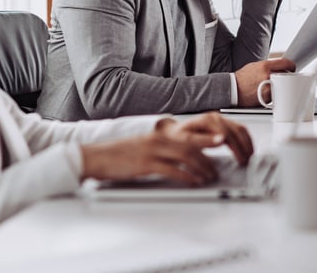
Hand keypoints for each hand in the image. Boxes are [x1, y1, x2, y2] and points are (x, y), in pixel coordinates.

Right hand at [79, 114, 236, 184]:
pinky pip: (172, 170)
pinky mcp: (145, 165)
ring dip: (201, 168)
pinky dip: (187, 176)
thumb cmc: (118, 155)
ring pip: (185, 157)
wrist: (95, 157)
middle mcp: (158, 140)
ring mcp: (152, 152)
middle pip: (191, 146)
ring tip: (209, 176)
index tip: (221, 141)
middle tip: (217, 167)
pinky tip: (194, 181)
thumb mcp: (143, 147)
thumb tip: (180, 156)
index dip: (206, 139)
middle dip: (208, 157)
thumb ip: (161, 148)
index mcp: (158, 135)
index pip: (188, 135)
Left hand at [163, 112, 254, 164]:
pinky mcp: (223, 123)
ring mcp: (221, 119)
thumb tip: (221, 140)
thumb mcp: (186, 140)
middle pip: (237, 131)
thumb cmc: (178, 136)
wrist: (173, 132)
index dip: (236, 147)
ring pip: (241, 129)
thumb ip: (203, 140)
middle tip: (246, 161)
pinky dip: (246, 139)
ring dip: (247, 143)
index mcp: (207, 120)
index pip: (228, 133)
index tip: (240, 159)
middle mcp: (216, 117)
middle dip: (244, 147)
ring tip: (249, 157)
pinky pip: (240, 129)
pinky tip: (247, 149)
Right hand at [235, 58, 295, 105]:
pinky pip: (277, 94)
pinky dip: (275, 93)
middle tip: (283, 78)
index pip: (286, 63)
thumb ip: (269, 65)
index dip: (291, 65)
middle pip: (286, 75)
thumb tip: (281, 66)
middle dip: (286, 76)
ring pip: (283, 86)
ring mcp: (269, 88)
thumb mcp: (255, 66)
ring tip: (271, 85)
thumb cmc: (242, 78)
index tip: (292, 68)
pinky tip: (267, 91)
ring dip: (281, 85)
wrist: (233, 90)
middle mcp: (268, 76)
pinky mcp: (268, 99)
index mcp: (265, 66)